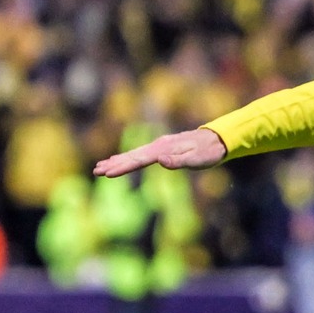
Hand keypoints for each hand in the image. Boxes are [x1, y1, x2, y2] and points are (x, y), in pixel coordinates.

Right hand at [93, 128, 226, 177]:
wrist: (217, 139)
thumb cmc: (209, 153)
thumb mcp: (198, 160)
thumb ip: (179, 161)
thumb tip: (161, 161)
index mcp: (163, 150)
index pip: (139, 160)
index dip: (123, 167)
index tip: (108, 173)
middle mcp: (158, 146)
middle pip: (132, 156)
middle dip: (113, 164)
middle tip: (96, 171)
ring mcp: (158, 146)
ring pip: (134, 154)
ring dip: (116, 161)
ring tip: (100, 167)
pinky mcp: (161, 148)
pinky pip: (140, 154)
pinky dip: (127, 158)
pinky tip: (119, 160)